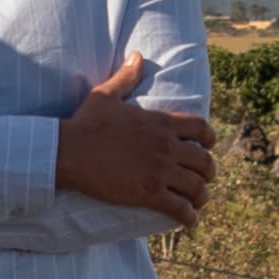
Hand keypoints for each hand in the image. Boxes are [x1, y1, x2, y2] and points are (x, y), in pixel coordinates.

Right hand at [54, 52, 213, 228]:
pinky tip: (189, 223)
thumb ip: (126, 77)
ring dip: (202, 196)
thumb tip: (137, 56)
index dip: (209, 139)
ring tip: (198, 203)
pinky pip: (179, 208)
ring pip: (197, 187)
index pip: (200, 128)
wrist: (69, 151)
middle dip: (208, 172)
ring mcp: (160, 171)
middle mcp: (167, 146)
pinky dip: (189, 217)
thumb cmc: (85, 123)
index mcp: (161, 122)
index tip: (207, 147)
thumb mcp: (107, 94)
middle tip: (203, 179)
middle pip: (204, 161)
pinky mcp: (148, 193)